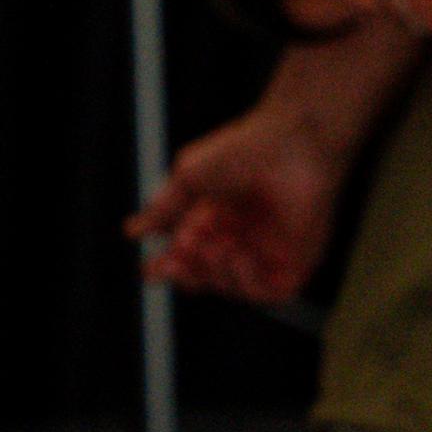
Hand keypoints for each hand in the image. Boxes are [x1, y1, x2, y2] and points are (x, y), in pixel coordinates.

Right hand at [128, 110, 345, 303]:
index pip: (189, 258)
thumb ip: (163, 208)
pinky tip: (237, 256)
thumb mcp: (189, 178)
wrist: (290, 140)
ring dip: (214, 275)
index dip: (168, 269)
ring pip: (234, 287)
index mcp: (218, 220)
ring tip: (212, 246)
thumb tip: (132, 232)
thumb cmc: (244, 150)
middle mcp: (243, 237)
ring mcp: (272, 250)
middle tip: (179, 252)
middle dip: (187, 273)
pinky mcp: (299, 258)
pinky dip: (246, 283)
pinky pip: (271, 292)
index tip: (149, 270)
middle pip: (208, 277)